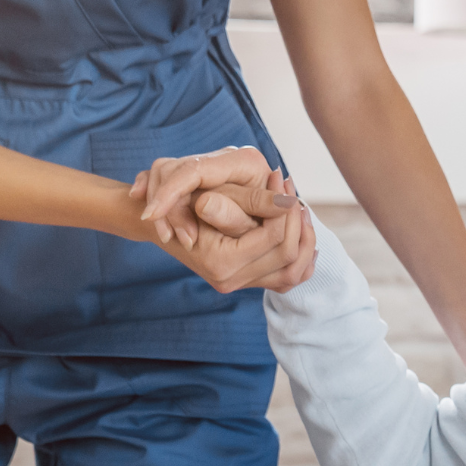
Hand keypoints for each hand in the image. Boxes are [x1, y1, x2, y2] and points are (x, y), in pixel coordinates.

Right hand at [130, 168, 316, 292]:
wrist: (161, 222)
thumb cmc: (180, 199)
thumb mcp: (210, 193)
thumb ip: (248, 202)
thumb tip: (287, 201)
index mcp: (220, 261)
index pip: (274, 237)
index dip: (285, 208)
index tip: (284, 180)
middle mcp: (229, 280)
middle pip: (287, 256)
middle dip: (298, 223)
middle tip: (296, 193)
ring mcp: (238, 284)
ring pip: (293, 271)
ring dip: (305, 240)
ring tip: (301, 210)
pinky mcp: (245, 282)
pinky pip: (286, 278)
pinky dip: (300, 258)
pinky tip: (302, 232)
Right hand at [135, 145, 276, 247]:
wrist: (268, 231)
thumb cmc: (264, 229)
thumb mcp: (254, 224)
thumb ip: (238, 214)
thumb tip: (211, 204)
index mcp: (246, 162)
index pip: (196, 169)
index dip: (171, 192)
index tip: (151, 215)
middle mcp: (228, 155)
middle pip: (177, 170)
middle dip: (167, 205)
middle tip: (168, 238)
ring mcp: (211, 162)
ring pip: (166, 171)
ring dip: (160, 205)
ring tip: (167, 236)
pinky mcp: (197, 170)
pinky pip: (162, 173)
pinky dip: (149, 188)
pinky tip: (138, 196)